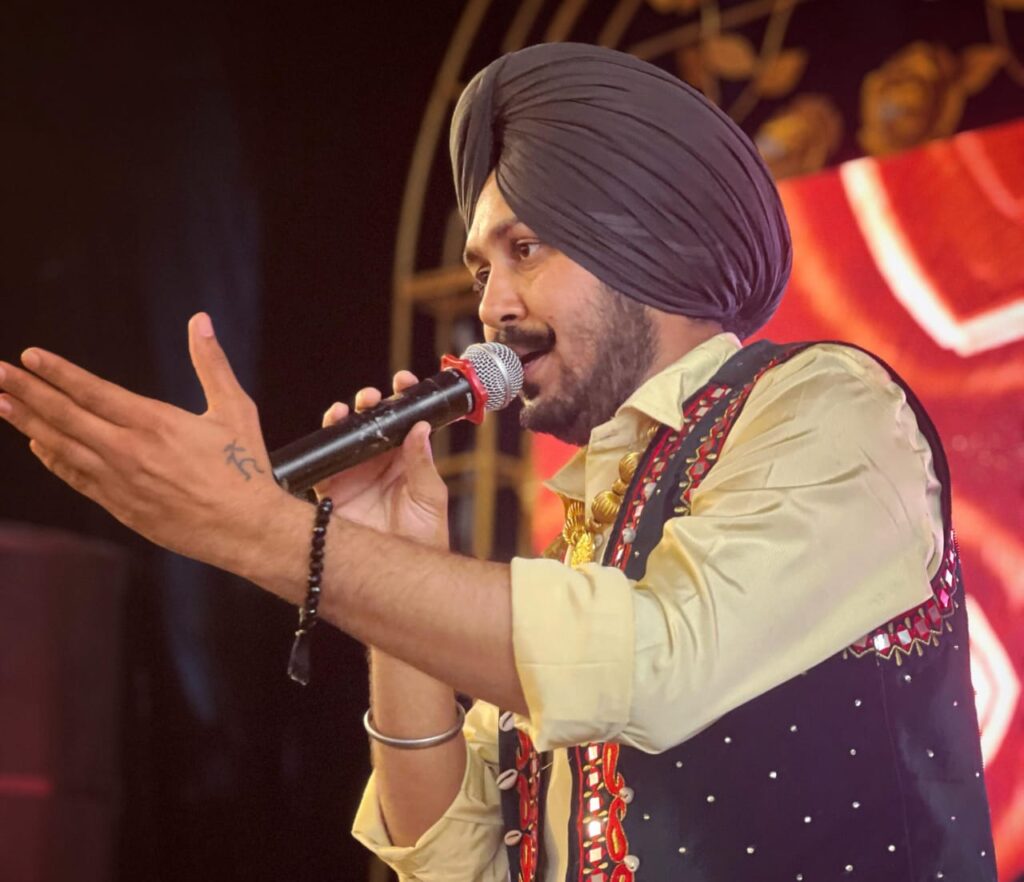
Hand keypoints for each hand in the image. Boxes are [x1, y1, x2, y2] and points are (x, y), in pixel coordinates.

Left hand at [0, 313, 289, 574]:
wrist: (247, 529)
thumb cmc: (246, 468)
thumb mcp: (235, 410)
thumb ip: (211, 363)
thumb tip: (200, 320)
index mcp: (156, 423)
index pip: (93, 391)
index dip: (58, 373)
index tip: (29, 356)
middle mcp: (130, 451)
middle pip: (66, 417)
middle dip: (27, 392)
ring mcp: (121, 482)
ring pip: (63, 447)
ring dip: (28, 424)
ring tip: (1, 403)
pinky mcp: (122, 507)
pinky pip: (77, 478)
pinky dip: (53, 458)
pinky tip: (37, 444)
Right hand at [315, 372, 447, 547]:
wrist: (397, 575)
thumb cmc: (423, 539)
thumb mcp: (430, 498)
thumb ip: (422, 464)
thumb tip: (420, 429)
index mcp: (406, 462)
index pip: (404, 423)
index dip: (403, 399)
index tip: (403, 380)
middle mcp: (379, 465)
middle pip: (373, 425)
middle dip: (371, 404)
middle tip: (372, 397)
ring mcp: (354, 476)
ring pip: (347, 438)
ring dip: (346, 418)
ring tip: (349, 409)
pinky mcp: (332, 491)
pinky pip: (324, 463)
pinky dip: (325, 443)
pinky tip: (332, 427)